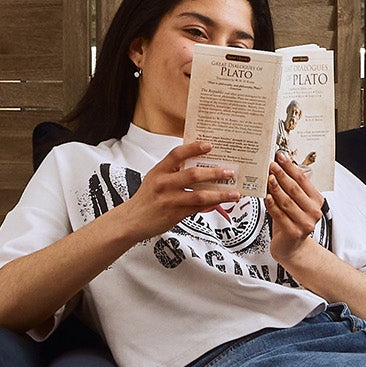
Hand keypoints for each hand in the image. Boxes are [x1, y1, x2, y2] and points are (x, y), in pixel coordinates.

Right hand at [114, 141, 238, 244]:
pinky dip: (212, 204)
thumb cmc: (147, 198)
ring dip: (220, 193)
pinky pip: (198, 208)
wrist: (131, 221)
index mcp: (159, 171)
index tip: (209, 145)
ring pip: (200, 195)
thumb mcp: (155, 179)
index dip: (194, 148)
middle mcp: (164, 184)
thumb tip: (200, 165)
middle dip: (215, 172)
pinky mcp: (175, 214)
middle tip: (230, 171)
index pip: (177, 154)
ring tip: (234, 192)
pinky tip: (222, 202)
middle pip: (193, 175)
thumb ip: (173, 172)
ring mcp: (170, 200)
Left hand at [265, 151, 323, 265]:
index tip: (281, 157)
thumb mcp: (296, 204)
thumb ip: (292, 188)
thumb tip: (279, 167)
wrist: (291, 247)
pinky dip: (272, 204)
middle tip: (271, 165)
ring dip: (276, 188)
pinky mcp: (293, 232)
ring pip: (287, 201)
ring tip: (267, 178)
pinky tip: (267, 197)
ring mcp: (305, 223)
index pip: (303, 180)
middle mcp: (314, 212)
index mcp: (317, 201)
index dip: (291, 167)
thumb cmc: (292, 222)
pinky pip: (279, 214)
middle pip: (295, 189)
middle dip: (282, 175)